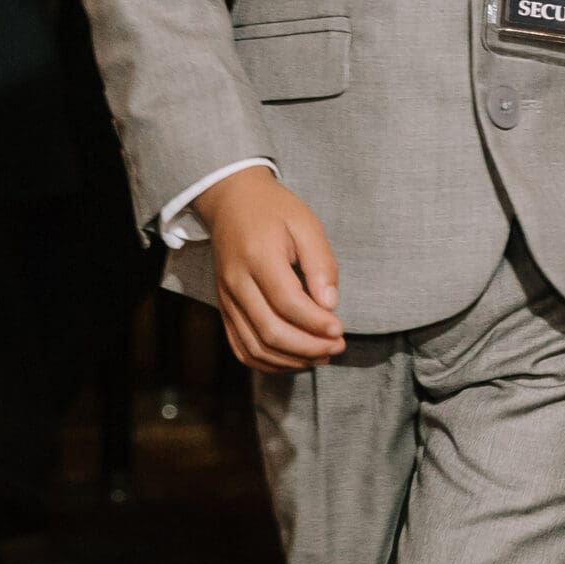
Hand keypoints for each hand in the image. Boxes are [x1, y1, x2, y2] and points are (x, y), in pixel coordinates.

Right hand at [196, 166, 344, 370]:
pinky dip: (267, 362)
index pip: (287, 302)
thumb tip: (330, 304)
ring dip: (290, 360)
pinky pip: (241, 347)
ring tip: (321, 356)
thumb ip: (320, 262)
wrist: (232, 202)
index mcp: (258, 257)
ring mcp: (227, 300)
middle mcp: (237, 283)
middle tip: (336, 347)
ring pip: (254, 346)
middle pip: (270, 330)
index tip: (340, 329)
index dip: (315, 322)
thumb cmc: (274, 210)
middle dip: (307, 346)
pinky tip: (293, 360)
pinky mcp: (224, 309)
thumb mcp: (305, 223)